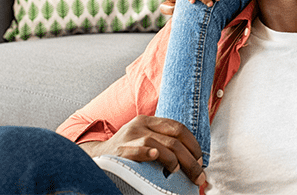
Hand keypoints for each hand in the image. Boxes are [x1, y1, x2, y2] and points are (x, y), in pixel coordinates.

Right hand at [82, 115, 205, 186]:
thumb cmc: (126, 151)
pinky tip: (156, 157)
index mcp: (148, 120)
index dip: (192, 143)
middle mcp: (140, 125)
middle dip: (190, 158)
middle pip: (173, 139)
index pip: (178, 127)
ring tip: (179, 173)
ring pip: (160, 145)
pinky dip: (148, 153)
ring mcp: (130, 136)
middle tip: (198, 174)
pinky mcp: (120, 150)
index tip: (200, 159)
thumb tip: (192, 159)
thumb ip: (163, 143)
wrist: (95, 156)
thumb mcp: (143, 138)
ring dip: (175, 161)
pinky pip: (137, 150)